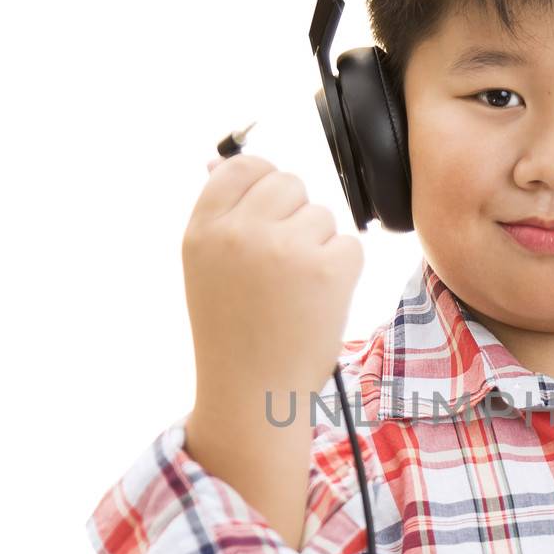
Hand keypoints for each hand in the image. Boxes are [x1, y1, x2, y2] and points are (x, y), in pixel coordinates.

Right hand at [182, 152, 363, 431]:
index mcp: (203, 229)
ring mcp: (285, 248)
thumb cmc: (233, 332)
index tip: (269, 217)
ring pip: (322, 215)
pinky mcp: (329, 268)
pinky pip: (350, 244)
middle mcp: (240, 232)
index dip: (263, 186)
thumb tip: (219, 159)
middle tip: (284, 267)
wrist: (254, 395)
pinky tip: (319, 302)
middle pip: (290, 183)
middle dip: (295, 217)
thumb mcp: (206, 268)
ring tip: (296, 292)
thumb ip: (219, 214)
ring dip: (319, 246)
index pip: (242, 166)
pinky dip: (343, 271)